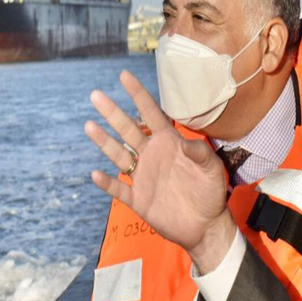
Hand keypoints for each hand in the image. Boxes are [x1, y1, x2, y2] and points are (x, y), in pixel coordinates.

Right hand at [85, 70, 237, 272]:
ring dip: (104, 141)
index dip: (138, 95)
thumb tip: (186, 142)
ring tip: (89, 126)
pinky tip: (96, 174)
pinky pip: (119, 189)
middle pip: (128, 130)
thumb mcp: (212, 169)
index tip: (124, 75)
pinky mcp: (138, 200)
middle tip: (95, 95)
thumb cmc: (211, 191)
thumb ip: (200, 153)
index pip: (151, 114)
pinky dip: (107, 183)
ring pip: (118, 155)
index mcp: (168, 143)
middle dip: (112, 113)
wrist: (206, 225)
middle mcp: (152, 155)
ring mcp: (143, 177)